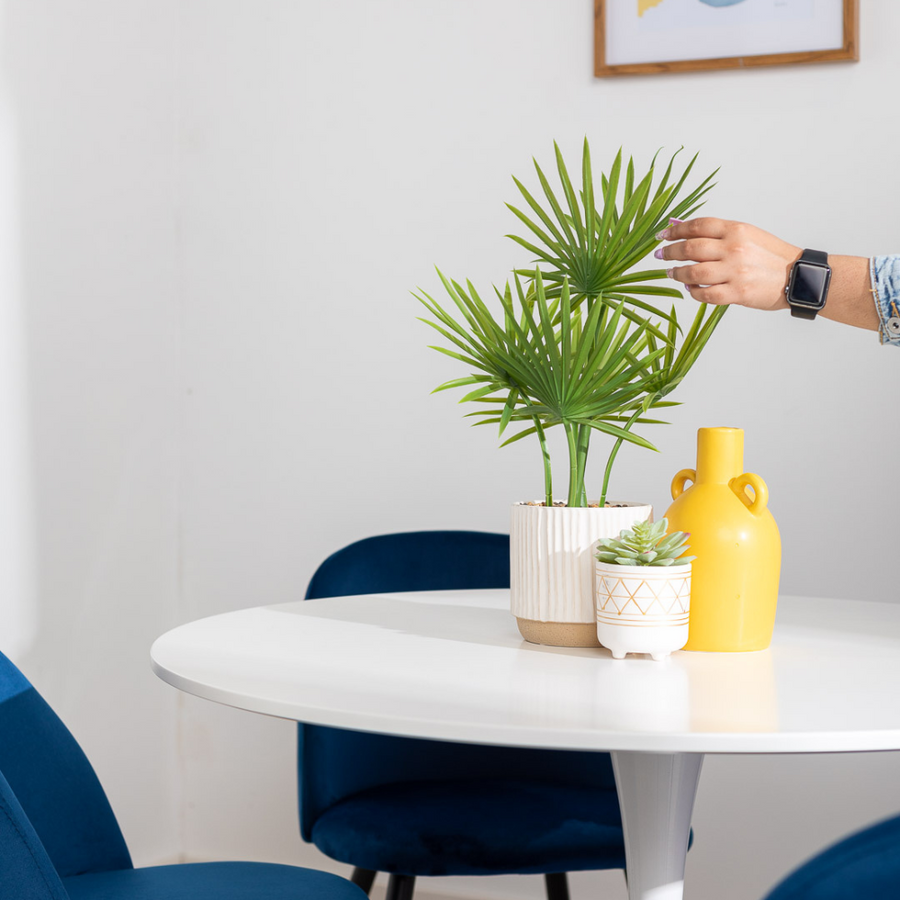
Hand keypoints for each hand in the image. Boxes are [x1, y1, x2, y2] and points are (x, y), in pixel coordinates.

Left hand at [654, 218, 800, 310]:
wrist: (799, 276)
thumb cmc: (770, 256)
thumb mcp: (747, 235)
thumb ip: (717, 234)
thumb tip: (683, 229)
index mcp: (736, 229)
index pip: (697, 225)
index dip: (675, 230)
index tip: (662, 235)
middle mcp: (734, 248)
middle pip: (690, 248)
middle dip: (670, 252)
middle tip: (660, 256)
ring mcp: (735, 271)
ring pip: (693, 272)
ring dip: (677, 273)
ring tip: (671, 273)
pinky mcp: (738, 293)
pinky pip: (705, 294)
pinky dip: (693, 292)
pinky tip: (690, 289)